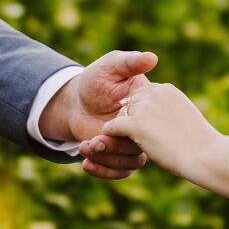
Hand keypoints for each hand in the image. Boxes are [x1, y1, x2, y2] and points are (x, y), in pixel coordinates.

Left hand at [40, 50, 157, 178]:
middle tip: (94, 142)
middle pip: (140, 143)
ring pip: (131, 161)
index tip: (111, 123)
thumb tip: (152, 57)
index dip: (134, 124)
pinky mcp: (121, 155)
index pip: (149, 117)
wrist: (76, 102)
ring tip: (85, 147)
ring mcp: (134, 142)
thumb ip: (130, 62)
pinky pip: (121, 171)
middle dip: (114, 146)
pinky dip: (104, 170)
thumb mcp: (112, 66)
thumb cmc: (96, 80)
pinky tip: (86, 163)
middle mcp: (145, 124)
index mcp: (148, 103)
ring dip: (107, 159)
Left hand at [94, 83, 222, 177]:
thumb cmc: (199, 142)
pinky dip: (110, 135)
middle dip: (129, 116)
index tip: (142, 123)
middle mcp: (154, 93)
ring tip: (118, 140)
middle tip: (129, 133)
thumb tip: (159, 117)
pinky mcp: (136, 124)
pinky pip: (113, 127)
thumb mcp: (185, 116)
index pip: (143, 93)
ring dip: (120, 126)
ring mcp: (144, 108)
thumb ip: (168, 110)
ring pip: (121, 114)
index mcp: (167, 90)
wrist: (204, 154)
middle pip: (130, 101)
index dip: (141, 109)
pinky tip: (111, 143)